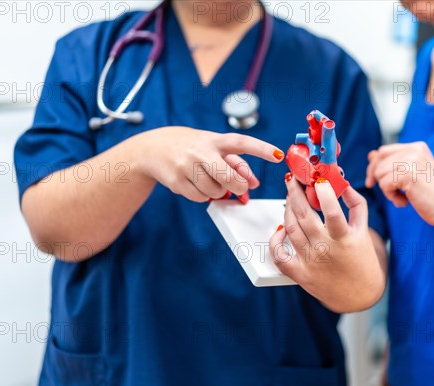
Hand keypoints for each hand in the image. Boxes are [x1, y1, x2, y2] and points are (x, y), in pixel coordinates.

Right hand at [131, 127, 283, 201]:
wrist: (154, 148)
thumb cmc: (193, 148)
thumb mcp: (213, 148)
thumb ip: (236, 163)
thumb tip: (254, 183)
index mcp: (215, 140)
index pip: (242, 142)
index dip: (262, 149)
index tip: (279, 155)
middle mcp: (201, 151)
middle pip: (229, 177)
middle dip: (238, 186)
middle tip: (240, 188)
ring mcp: (187, 166)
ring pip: (216, 192)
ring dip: (218, 192)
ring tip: (208, 180)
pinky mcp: (176, 181)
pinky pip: (201, 198)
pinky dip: (204, 196)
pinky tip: (196, 184)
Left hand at [269, 176, 384, 312]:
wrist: (359, 295)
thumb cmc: (362, 259)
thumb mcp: (364, 229)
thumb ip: (356, 203)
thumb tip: (341, 182)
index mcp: (344, 238)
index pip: (332, 211)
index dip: (323, 192)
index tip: (318, 179)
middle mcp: (326, 249)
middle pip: (305, 216)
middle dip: (296, 192)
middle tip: (294, 179)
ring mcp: (311, 262)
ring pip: (291, 229)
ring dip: (287, 209)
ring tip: (290, 197)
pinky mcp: (300, 274)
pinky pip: (279, 256)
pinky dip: (275, 241)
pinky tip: (281, 229)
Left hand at [366, 141, 433, 228]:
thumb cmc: (432, 195)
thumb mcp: (411, 174)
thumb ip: (393, 163)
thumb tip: (371, 155)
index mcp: (416, 147)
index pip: (383, 151)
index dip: (375, 167)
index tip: (373, 182)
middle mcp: (414, 150)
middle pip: (379, 160)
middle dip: (376, 178)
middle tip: (389, 193)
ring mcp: (411, 161)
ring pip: (380, 174)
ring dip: (388, 191)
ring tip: (404, 198)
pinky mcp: (408, 174)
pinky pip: (385, 185)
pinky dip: (392, 197)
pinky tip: (406, 202)